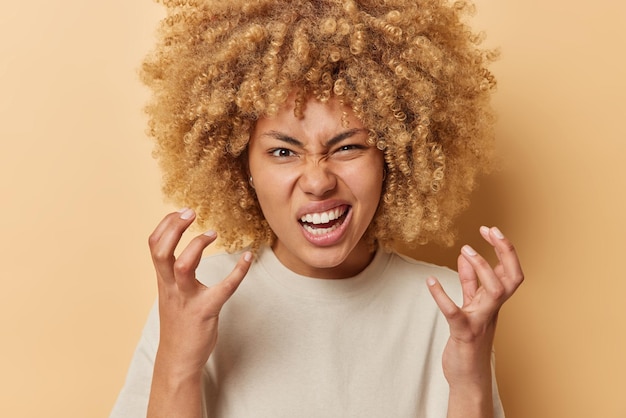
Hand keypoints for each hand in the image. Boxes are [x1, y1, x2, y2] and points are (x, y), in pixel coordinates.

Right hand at [148, 208, 251, 378]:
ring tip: (213, 233)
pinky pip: (223, 288)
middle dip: (174, 228)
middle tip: (191, 212)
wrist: (177, 359)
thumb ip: (173, 274)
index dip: (165, 225)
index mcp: (163, 280)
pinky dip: (238, 272)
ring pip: (183, 266)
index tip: (180, 211)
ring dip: (197, 245)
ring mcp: (187, 299)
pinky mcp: (205, 311)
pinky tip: (248, 259)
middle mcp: (170, 286)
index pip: (154, 245)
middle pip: (160, 251)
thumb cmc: (178, 323)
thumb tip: (183, 250)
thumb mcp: (170, 294)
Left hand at [426, 226, 522, 415]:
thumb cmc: (471, 340)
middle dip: (504, 251)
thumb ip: (470, 282)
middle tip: (488, 230)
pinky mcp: (464, 333)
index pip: (510, 271)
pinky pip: (454, 312)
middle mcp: (492, 309)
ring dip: (481, 268)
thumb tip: (466, 257)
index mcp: (494, 301)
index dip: (504, 249)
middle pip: (512, 277)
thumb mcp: (471, 306)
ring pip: (494, 292)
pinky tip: (430, 281)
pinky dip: (442, 296)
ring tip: (464, 250)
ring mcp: (481, 321)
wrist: (468, 377)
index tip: (490, 229)